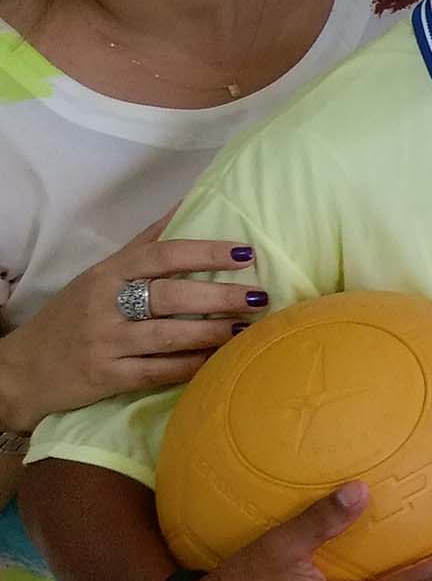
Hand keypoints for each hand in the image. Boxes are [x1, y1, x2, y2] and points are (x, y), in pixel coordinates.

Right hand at [0, 215, 261, 432]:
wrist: (20, 370)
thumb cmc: (74, 315)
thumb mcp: (100, 275)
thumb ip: (145, 244)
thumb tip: (187, 202)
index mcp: (107, 274)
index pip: (161, 255)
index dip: (205, 253)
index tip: (245, 254)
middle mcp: (105, 305)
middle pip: (170, 296)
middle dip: (219, 296)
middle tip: (259, 296)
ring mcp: (105, 343)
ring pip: (168, 336)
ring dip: (212, 333)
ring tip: (246, 328)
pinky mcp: (106, 378)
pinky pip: (158, 372)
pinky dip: (191, 366)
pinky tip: (219, 361)